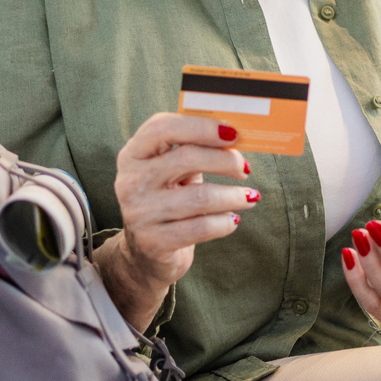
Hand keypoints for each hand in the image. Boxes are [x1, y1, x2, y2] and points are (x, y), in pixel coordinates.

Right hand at [95, 113, 254, 329]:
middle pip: (186, 158)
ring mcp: (139, 213)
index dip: (201, 126)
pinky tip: (232, 220)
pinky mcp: (153, 242)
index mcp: (133, 154)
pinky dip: (225, 222)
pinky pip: (201, 228)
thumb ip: (195, 150)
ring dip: (233, 196)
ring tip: (249, 197)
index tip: (233, 133)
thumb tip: (237, 137)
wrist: (145, 253)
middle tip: (245, 168)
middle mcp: (130, 181)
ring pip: (200, 197)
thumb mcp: (173, 171)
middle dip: (226, 160)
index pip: (162, 127)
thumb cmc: (168, 200)